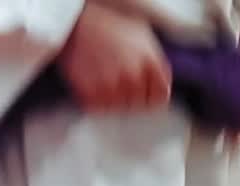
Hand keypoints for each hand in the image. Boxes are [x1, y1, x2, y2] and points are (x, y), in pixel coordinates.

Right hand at [57, 2, 171, 112]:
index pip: (160, 96)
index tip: (145, 94)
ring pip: (120, 109)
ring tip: (105, 78)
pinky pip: (99, 109)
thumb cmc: (109, 27)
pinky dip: (96, 100)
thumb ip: (156, 61)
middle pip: (139, 105)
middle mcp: (133, 76)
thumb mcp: (142, 35)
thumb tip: (164, 84)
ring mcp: (112, 87)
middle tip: (119, 80)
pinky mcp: (91, 94)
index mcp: (149, 61)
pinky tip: (94, 82)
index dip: (152, 96)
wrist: (75, 23)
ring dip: (114, 99)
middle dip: (132, 96)